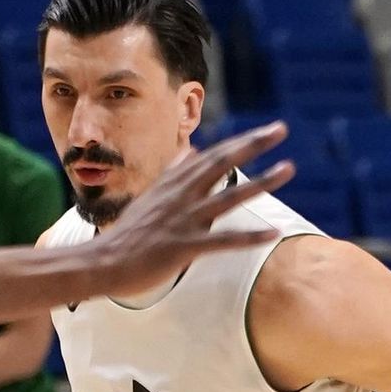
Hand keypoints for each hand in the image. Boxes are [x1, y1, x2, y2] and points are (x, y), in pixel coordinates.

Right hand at [93, 122, 294, 298]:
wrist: (103, 263)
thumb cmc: (129, 234)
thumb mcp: (152, 196)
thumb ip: (175, 173)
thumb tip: (193, 150)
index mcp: (174, 183)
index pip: (213, 154)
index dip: (240, 141)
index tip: (266, 131)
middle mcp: (180, 195)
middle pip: (222, 162)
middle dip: (253, 144)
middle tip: (281, 128)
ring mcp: (183, 220)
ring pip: (229, 196)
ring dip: (261, 181)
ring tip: (288, 168)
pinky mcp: (183, 246)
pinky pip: (223, 241)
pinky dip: (249, 238)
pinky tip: (273, 234)